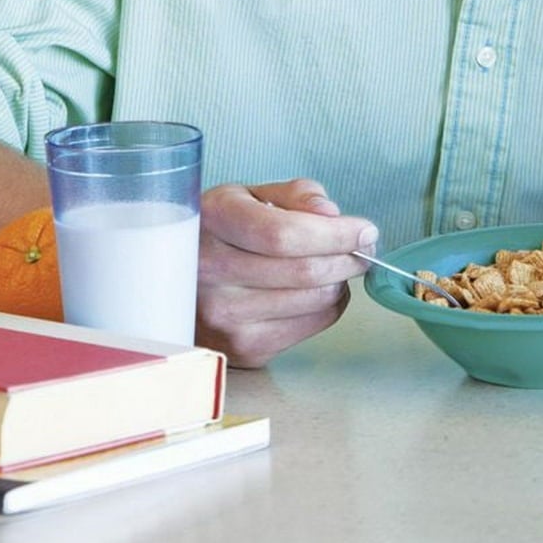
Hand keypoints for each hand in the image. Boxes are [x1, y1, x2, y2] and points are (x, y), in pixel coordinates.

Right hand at [197, 178, 377, 367]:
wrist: (177, 278)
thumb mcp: (252, 196)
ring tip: (332, 266)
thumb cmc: (224, 230)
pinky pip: (312, 325)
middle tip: (362, 247)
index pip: (285, 235)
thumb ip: (297, 195)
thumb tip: (331, 214)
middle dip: (349, 257)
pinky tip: (313, 290)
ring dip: (340, 281)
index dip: (335, 234)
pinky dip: (328, 306)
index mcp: (214, 221)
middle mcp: (210, 272)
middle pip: (306, 272)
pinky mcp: (241, 347)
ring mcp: (222, 316)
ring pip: (316, 301)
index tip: (365, 230)